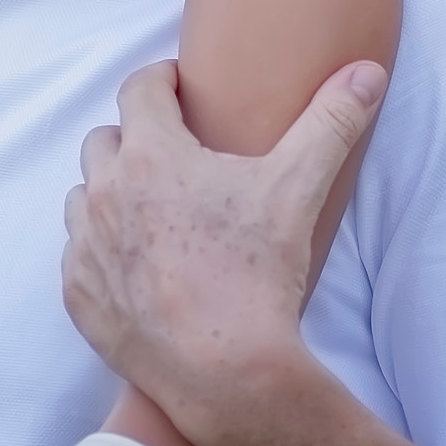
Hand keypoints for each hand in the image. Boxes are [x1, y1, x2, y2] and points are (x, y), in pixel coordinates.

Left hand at [61, 58, 387, 441]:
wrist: (225, 371)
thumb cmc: (258, 274)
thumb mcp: (299, 188)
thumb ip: (332, 122)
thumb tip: (367, 73)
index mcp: (151, 155)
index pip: (139, 90)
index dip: (161, 82)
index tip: (179, 89)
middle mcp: (105, 192)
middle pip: (105, 140)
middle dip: (134, 139)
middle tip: (173, 157)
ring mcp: (86, 246)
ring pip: (84, 196)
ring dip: (111, 194)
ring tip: (152, 210)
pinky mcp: (78, 294)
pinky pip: (79, 254)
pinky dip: (102, 250)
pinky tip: (137, 263)